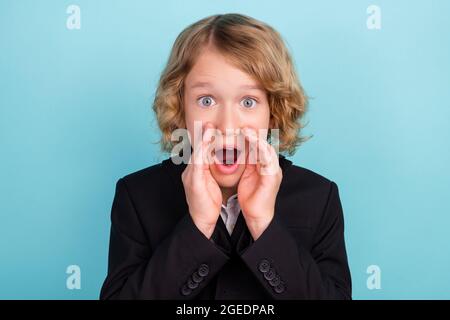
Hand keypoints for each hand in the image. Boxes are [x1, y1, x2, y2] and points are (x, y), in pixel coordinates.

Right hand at [181, 122, 221, 238]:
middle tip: (209, 123)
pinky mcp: (193, 181)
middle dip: (203, 135)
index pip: (201, 152)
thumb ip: (214, 172)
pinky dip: (203, 151)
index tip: (212, 128)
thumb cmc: (208, 205)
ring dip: (203, 140)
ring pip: (196, 153)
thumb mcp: (213, 184)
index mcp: (197, 172)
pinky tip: (208, 143)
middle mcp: (191, 171)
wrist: (202, 222)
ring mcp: (190, 176)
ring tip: (209, 128)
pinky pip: (198, 162)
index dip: (206, 139)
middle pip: (197, 149)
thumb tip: (224, 161)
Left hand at [237, 127, 282, 239]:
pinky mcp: (273, 177)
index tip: (237, 129)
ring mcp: (273, 170)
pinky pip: (269, 159)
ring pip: (267, 149)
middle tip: (241, 126)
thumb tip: (229, 150)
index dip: (248, 136)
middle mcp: (269, 165)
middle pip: (263, 144)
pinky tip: (253, 144)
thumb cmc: (249, 198)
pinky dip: (261, 150)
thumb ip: (240, 163)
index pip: (256, 145)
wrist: (256, 216)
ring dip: (257, 139)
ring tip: (246, 131)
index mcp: (262, 164)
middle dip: (252, 134)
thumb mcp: (242, 176)